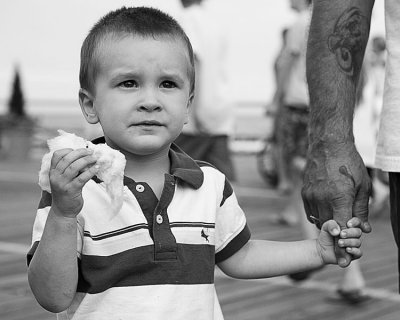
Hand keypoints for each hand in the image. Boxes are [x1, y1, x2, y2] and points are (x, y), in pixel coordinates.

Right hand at [49, 148, 98, 217]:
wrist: (63, 211)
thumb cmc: (66, 192)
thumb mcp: (63, 179)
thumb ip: (70, 169)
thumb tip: (85, 156)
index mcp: (52, 172)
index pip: (57, 155)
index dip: (68, 150)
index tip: (79, 151)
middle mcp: (55, 176)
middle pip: (67, 158)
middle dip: (81, 153)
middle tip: (91, 152)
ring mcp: (62, 183)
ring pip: (74, 166)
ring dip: (87, 160)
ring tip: (95, 158)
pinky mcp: (71, 190)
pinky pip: (82, 178)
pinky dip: (91, 171)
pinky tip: (97, 168)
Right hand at [302, 141, 371, 263]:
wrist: (327, 146)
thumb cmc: (349, 164)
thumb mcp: (363, 186)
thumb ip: (362, 209)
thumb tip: (363, 228)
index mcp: (339, 198)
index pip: (341, 229)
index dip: (345, 241)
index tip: (348, 249)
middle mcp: (322, 199)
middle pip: (329, 228)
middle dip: (337, 234)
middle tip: (345, 235)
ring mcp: (310, 196)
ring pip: (318, 221)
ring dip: (328, 224)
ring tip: (337, 220)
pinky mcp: (304, 193)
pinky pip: (310, 212)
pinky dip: (318, 216)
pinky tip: (327, 210)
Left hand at [317, 218, 362, 266]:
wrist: (321, 250)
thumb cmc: (325, 237)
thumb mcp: (325, 228)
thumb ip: (331, 225)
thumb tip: (338, 231)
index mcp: (348, 227)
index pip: (357, 222)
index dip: (355, 222)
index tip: (348, 224)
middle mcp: (352, 236)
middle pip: (358, 232)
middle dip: (350, 233)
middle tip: (341, 234)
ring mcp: (353, 245)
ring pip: (357, 242)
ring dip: (348, 242)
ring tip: (339, 243)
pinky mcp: (352, 255)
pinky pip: (359, 253)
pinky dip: (354, 251)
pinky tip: (347, 249)